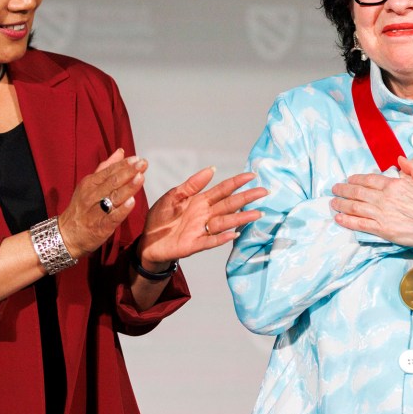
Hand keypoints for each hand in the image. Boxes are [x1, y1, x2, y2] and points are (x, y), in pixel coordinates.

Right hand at [57, 149, 145, 255]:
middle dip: (129, 172)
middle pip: (113, 182)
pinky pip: (112, 217)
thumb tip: (120, 152)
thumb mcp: (90, 184)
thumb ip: (106, 168)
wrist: (67, 234)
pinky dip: (122, 210)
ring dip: (128, 187)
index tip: (138, 158)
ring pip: (114, 197)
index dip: (124, 164)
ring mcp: (96, 211)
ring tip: (140, 178)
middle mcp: (92, 195)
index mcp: (90, 183)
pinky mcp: (101, 227)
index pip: (109, 171)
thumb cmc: (82, 207)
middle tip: (143, 164)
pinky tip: (132, 202)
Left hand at [137, 168, 266, 268]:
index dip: (236, 182)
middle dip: (247, 198)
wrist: (147, 241)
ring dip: (240, 219)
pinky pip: (210, 241)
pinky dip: (221, 238)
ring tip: (257, 214)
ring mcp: (201, 230)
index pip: (222, 190)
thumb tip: (212, 169)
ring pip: (225, 222)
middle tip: (264, 191)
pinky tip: (233, 234)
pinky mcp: (194, 244)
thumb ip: (191, 185)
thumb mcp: (172, 196)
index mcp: (200, 201)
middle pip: (229, 205)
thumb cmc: (160, 218)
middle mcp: (205, 215)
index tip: (252, 175)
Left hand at [331, 156, 412, 254]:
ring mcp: (383, 214)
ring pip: (355, 207)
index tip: (349, 179)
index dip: (356, 179)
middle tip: (335, 189)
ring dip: (342, 204)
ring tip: (333, 203)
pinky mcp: (383, 230)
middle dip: (344, 190)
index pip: (369, 179)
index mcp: (395, 184)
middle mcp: (385, 198)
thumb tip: (400, 159)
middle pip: (358, 192)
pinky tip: (339, 218)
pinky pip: (360, 224)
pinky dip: (347, 221)